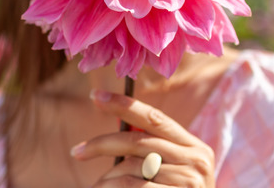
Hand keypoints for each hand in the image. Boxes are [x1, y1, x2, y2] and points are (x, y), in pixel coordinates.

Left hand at [70, 89, 215, 186]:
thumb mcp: (172, 173)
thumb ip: (151, 152)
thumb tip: (112, 137)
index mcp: (194, 147)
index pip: (154, 118)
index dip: (124, 105)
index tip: (96, 96)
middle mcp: (196, 160)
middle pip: (138, 141)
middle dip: (102, 144)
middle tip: (78, 151)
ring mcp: (189, 181)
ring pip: (131, 167)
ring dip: (107, 179)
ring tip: (96, 187)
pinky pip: (134, 187)